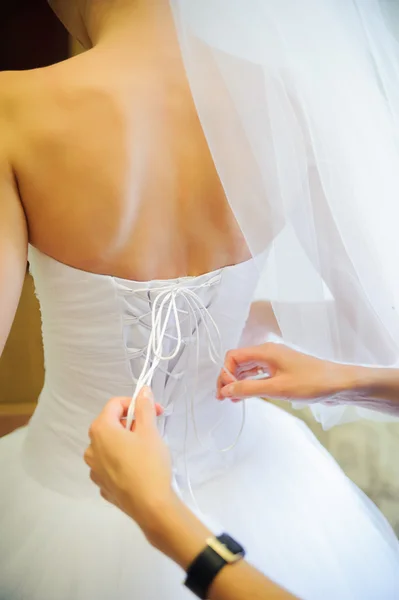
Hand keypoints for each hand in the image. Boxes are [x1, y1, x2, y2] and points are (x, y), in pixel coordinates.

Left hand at [84, 387, 172, 534]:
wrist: (150, 506)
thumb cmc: (149, 464)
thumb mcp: (150, 431)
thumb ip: (144, 407)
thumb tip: (143, 391)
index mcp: (100, 430)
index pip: (114, 404)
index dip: (136, 403)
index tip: (155, 411)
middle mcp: (91, 448)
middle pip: (110, 424)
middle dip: (131, 423)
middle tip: (151, 430)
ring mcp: (94, 469)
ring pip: (109, 445)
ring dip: (126, 442)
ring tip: (145, 450)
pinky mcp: (102, 485)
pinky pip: (110, 465)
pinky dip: (122, 460)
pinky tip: (138, 468)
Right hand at [217, 343, 347, 402]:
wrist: (339, 384)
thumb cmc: (311, 383)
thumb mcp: (277, 388)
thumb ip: (249, 389)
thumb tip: (225, 390)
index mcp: (265, 351)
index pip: (233, 356)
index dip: (225, 373)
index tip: (225, 392)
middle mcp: (268, 353)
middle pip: (239, 362)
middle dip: (229, 379)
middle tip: (224, 398)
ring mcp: (275, 361)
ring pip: (248, 369)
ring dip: (239, 383)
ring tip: (232, 400)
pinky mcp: (282, 370)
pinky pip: (259, 374)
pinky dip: (250, 384)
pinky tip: (247, 396)